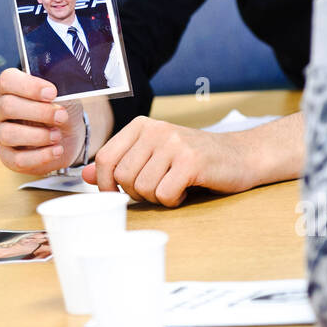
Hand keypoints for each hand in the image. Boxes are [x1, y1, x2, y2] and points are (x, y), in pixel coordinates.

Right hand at [0, 68, 80, 174]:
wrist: (70, 135)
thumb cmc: (62, 108)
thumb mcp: (65, 93)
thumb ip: (59, 88)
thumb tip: (59, 91)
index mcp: (11, 88)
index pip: (7, 80)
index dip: (29, 86)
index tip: (52, 93)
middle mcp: (0, 109)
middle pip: (7, 106)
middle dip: (39, 112)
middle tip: (61, 116)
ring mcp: (1, 133)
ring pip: (8, 134)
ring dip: (38, 135)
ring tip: (58, 135)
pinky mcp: (8, 157)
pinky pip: (17, 160)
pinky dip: (40, 156)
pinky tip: (56, 150)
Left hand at [84, 116, 257, 206]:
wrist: (240, 156)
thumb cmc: (193, 160)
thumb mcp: (153, 156)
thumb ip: (120, 163)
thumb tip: (86, 175)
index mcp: (141, 125)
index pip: (106, 158)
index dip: (105, 184)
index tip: (116, 195)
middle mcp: (156, 129)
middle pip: (122, 177)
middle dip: (137, 193)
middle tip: (157, 189)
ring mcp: (174, 143)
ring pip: (142, 188)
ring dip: (157, 198)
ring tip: (173, 187)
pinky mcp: (191, 161)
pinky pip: (165, 194)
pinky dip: (173, 201)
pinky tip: (185, 190)